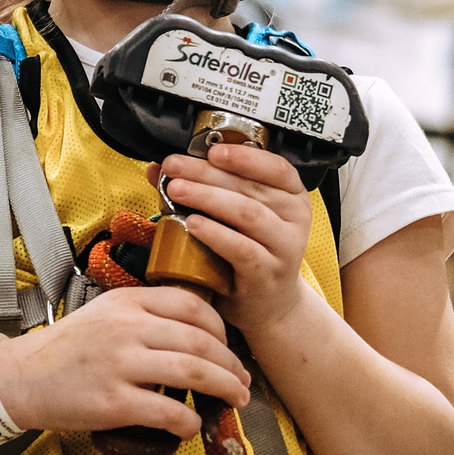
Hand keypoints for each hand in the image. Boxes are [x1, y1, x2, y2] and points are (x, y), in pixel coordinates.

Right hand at [0, 286, 251, 439]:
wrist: (20, 378)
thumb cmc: (66, 348)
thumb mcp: (105, 313)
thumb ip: (145, 313)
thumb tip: (195, 332)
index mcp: (128, 302)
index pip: (192, 306)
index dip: (220, 329)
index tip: (228, 347)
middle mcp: (127, 329)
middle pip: (201, 342)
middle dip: (232, 365)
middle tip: (244, 381)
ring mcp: (121, 365)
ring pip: (194, 373)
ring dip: (225, 389)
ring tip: (236, 400)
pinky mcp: (114, 403)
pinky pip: (168, 413)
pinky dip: (189, 423)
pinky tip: (192, 427)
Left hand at [157, 141, 318, 340]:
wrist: (269, 304)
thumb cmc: (251, 253)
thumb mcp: (235, 217)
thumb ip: (206, 188)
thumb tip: (160, 167)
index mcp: (291, 196)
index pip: (276, 167)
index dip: (244, 156)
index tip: (212, 150)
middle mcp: (294, 218)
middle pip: (250, 187)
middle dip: (207, 173)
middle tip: (174, 167)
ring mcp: (284, 247)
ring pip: (247, 213)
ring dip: (208, 198)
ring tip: (177, 190)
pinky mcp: (267, 273)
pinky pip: (241, 248)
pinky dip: (214, 233)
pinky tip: (192, 224)